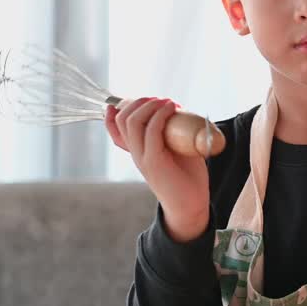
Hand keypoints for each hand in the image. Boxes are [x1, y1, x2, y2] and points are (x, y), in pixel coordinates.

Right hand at [105, 98, 210, 241]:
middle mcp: (135, 153)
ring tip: (168, 102)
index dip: (117, 109)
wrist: (191, 206)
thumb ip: (171, 135)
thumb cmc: (187, 178)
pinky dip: (160, 115)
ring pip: (132, 122)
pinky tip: (172, 107)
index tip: (139, 99)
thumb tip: (177, 109)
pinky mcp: (154, 162)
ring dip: (150, 105)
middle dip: (139, 101)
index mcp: (137, 151)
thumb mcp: (176, 150)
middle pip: (122, 119)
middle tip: (161, 100)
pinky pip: (151, 132)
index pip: (115, 128)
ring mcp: (142, 158)